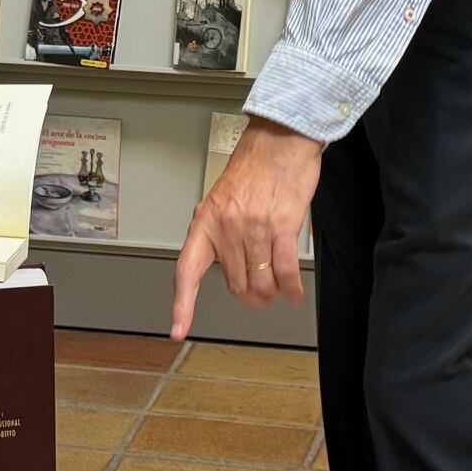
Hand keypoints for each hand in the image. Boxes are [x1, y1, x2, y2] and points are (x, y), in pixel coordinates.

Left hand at [170, 117, 320, 337]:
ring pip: (261, 280)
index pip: (187, 271)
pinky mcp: (282, 225)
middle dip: (249, 296)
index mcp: (206, 221)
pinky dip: (290, 287)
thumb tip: (225, 260)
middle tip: (258, 299)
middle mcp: (226, 227)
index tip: (178, 330)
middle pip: (234, 282)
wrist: (280, 140)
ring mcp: (254, 227)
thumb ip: (220, 230)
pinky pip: (285, 270)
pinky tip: (293, 291)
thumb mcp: (223, 198)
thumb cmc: (254, 165)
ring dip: (270, 294)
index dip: (182, 305)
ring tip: (277, 294)